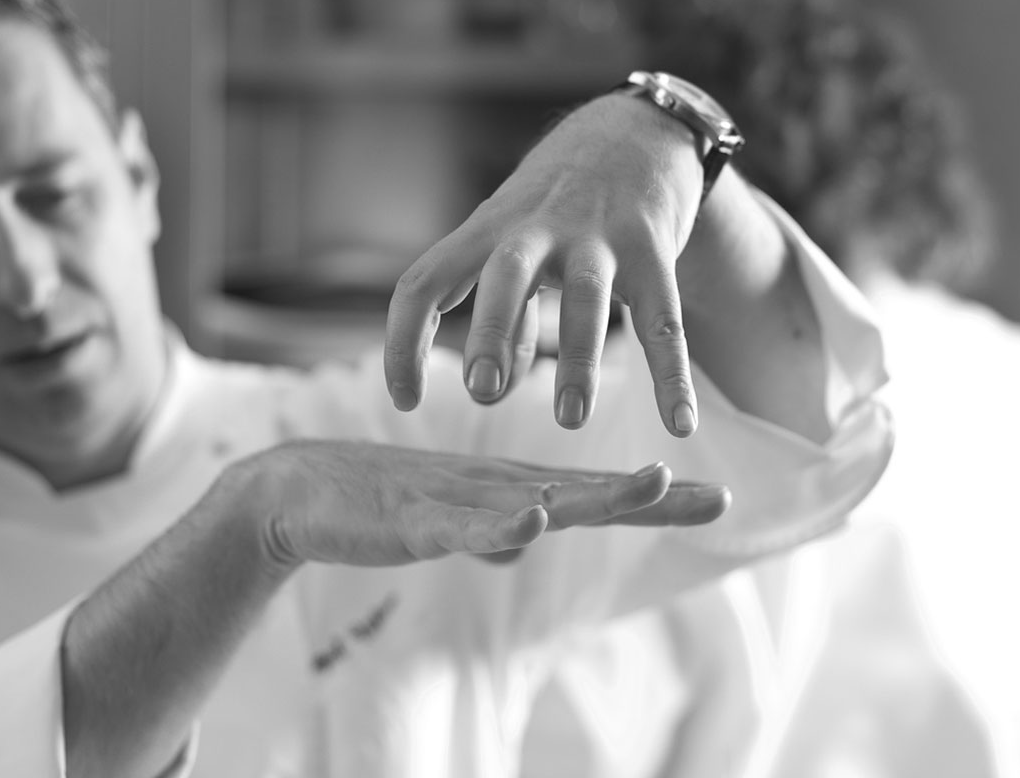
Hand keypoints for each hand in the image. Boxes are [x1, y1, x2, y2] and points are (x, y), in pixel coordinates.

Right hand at [245, 440, 730, 567]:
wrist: (301, 492)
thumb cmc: (382, 505)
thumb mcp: (451, 525)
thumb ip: (492, 530)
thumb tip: (525, 538)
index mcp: (510, 491)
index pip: (597, 495)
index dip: (655, 501)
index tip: (718, 503)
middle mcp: (497, 488)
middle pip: (587, 493)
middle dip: (650, 498)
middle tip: (713, 498)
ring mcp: (460, 501)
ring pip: (539, 499)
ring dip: (596, 493)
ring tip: (650, 482)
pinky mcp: (417, 518)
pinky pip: (463, 526)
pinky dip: (499, 526)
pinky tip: (531, 520)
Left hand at [385, 95, 706, 436]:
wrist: (635, 133)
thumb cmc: (558, 208)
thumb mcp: (517, 248)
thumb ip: (507, 318)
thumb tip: (490, 391)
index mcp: (485, 232)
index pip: (425, 282)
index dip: (404, 341)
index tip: (403, 401)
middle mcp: (537, 229)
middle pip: (506, 275)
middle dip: (493, 330)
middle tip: (481, 389)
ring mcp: (597, 236)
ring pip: (586, 296)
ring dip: (579, 358)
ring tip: (570, 419)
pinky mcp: (652, 246)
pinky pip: (663, 318)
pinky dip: (671, 373)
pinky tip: (679, 424)